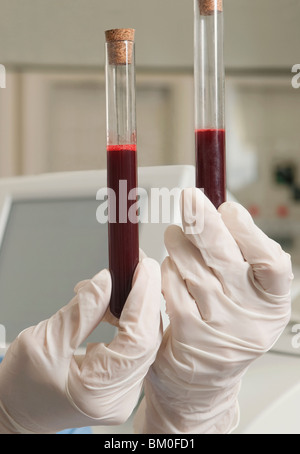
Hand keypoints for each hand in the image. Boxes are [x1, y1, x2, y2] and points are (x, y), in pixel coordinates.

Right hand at [0, 257, 161, 433]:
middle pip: (147, 340)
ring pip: (145, 341)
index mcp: (97, 391)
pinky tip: (117, 304)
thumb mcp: (43, 342)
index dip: (144, 300)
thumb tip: (107, 280)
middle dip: (146, 298)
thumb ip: (80, 311)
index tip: (143, 269)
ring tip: (121, 282)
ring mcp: (123, 393)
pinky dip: (130, 320)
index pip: (137, 340)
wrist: (17, 411)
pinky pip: (136, 346)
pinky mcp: (122, 383)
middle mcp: (118, 397)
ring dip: (138, 307)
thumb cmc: (21, 387)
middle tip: (139, 266)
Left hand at [134, 188, 292, 433]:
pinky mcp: (189, 335)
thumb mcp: (244, 296)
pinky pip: (172, 289)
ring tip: (174, 236)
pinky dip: (165, 272)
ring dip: (179, 245)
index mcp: (271, 302)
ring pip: (193, 270)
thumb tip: (219, 214)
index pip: (270, 262)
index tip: (228, 210)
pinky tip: (165, 268)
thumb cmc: (222, 327)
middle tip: (189, 198)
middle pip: (226, 260)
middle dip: (203, 222)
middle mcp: (250, 318)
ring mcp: (220, 329)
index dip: (248, 231)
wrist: (201, 382)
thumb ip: (239, 259)